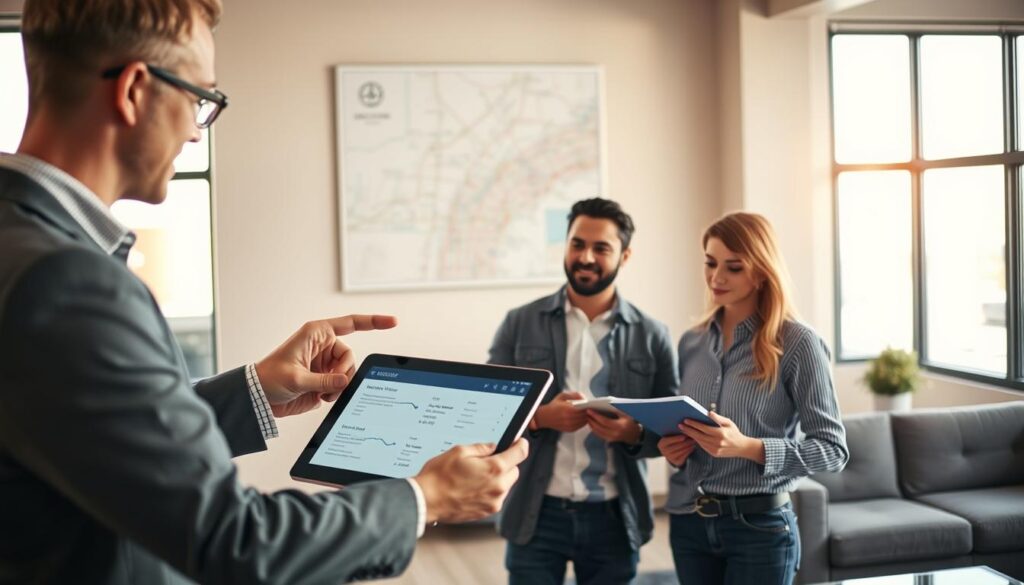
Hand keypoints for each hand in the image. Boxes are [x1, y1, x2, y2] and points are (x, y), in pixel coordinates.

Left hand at [254, 314, 396, 416]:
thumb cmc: (269, 378)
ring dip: (340, 384)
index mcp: (317, 334)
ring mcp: (324, 363)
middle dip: (345, 372)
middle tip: (332, 384)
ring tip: (324, 392)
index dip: (374, 321)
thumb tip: (346, 381)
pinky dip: (336, 392)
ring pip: (348, 372)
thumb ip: (324, 380)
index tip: (393, 322)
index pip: (351, 323)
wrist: (259, 398)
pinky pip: (342, 384)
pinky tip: (322, 395)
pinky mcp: (324, 378)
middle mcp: (323, 346)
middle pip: (350, 356)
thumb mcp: (296, 379)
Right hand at [414, 439, 528, 523]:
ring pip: (506, 485)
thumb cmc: (439, 477)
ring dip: (498, 479)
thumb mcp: (459, 451)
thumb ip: (481, 448)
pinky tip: (473, 487)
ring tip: (476, 476)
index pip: (520, 453)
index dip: (521, 445)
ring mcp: (493, 502)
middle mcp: (498, 487)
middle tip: (488, 460)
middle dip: (506, 464)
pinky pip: (496, 497)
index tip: (519, 443)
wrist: (426, 500)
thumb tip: (493, 447)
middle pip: (514, 471)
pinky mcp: (486, 512)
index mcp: (494, 468)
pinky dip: (490, 491)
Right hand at [531, 391, 587, 431]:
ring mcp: (569, 425)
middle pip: (584, 415)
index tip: (590, 403)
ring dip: (587, 417)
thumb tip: (584, 398)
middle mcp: (568, 418)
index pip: (582, 409)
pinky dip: (583, 421)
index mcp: (567, 409)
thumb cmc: (554, 405)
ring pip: (584, 421)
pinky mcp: (570, 429)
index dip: (588, 406)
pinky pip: (581, 425)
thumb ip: (574, 395)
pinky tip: (582, 416)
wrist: (545, 417)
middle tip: (591, 407)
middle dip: (588, 411)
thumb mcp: (562, 396)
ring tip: (588, 412)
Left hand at [586, 410, 641, 443]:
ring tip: (587, 417)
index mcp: (620, 426)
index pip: (605, 421)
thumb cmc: (630, 421)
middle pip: (599, 427)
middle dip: (591, 420)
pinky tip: (592, 423)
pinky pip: (599, 435)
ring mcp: (612, 439)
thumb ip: (615, 409)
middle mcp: (616, 434)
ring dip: (591, 424)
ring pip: (598, 432)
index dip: (596, 416)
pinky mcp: (610, 441)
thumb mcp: (625, 414)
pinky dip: (594, 429)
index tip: (589, 410)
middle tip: (586, 412)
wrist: (635, 434)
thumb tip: (603, 404)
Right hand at [658, 434, 696, 466]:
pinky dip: (689, 450)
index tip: (684, 436)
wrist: (671, 452)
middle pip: (677, 446)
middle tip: (693, 437)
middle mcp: (664, 452)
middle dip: (686, 441)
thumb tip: (683, 428)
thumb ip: (674, 433)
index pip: (669, 440)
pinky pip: (684, 455)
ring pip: (682, 451)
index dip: (677, 438)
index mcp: (661, 444)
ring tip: (694, 441)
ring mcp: (670, 458)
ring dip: (689, 446)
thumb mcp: (670, 436)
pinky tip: (693, 447)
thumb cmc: (672, 441)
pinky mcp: (676, 462)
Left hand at [679, 411, 765, 462]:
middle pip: (699, 435)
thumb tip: (709, 413)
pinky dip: (697, 441)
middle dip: (689, 430)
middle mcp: (717, 443)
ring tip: (684, 430)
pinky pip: (703, 446)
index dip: (694, 424)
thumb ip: (718, 418)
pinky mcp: (714, 454)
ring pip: (699, 441)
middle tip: (680, 425)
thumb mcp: (729, 422)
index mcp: (721, 434)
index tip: (686, 420)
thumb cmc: (734, 432)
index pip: (704, 428)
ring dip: (691, 436)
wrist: (742, 447)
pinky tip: (692, 436)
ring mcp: (715, 450)